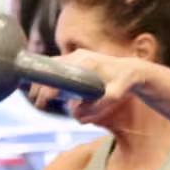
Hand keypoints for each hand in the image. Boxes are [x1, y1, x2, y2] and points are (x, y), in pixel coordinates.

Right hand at [33, 50, 149, 127]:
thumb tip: (75, 114)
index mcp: (86, 63)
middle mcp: (79, 56)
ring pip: (52, 67)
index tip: (41, 103)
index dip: (47, 90)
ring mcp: (77, 55)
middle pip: (51, 69)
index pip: (59, 76)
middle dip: (40, 86)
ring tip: (39, 97)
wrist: (132, 71)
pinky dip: (51, 77)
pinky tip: (47, 89)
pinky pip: (58, 66)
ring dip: (44, 81)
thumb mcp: (116, 95)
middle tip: (37, 102)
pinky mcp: (77, 58)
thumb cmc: (124, 83)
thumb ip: (98, 105)